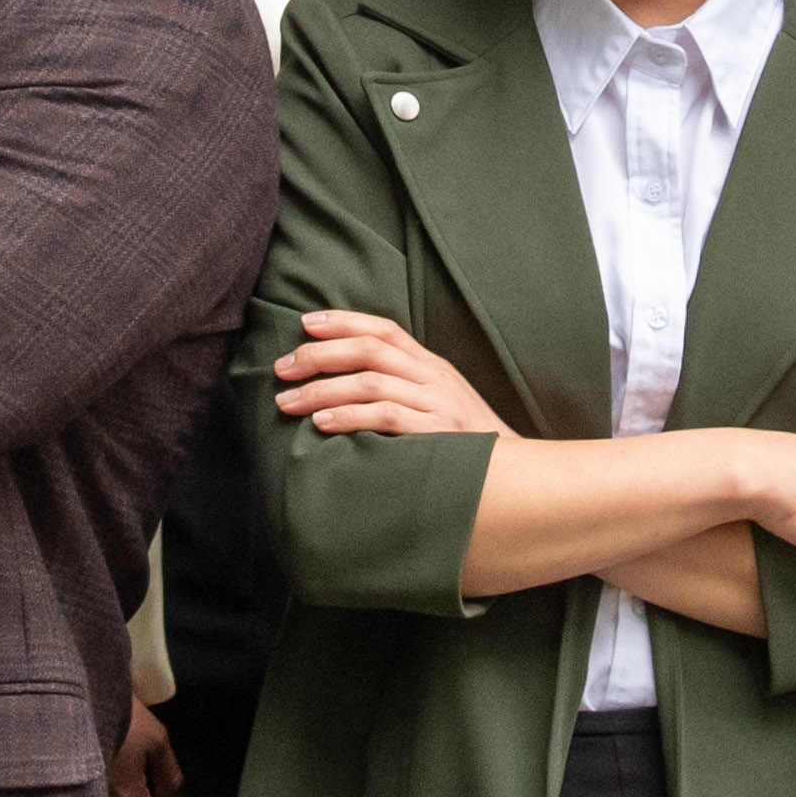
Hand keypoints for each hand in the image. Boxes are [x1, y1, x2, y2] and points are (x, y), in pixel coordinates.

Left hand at [272, 308, 508, 443]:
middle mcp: (433, 377)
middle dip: (319, 355)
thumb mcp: (440, 400)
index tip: (304, 324)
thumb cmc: (466, 441)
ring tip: (288, 402)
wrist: (514, 475)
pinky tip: (322, 422)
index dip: (343, 321)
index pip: (384, 329)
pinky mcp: (436, 434)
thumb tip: (349, 378)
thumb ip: (404, 384)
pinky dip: (349, 416)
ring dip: (322, 389)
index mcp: (432, 365)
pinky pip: (385, 417)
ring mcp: (436, 404)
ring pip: (370, 381)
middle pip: (369, 350)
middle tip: (282, 369)